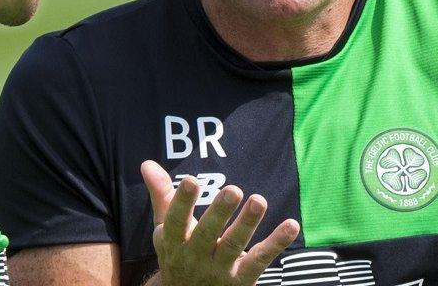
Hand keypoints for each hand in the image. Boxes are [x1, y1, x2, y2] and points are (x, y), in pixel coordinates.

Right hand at [140, 161, 299, 285]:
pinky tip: (291, 225)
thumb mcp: (166, 227)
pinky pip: (260, 260)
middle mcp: (194, 257)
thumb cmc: (179, 252)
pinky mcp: (241, 280)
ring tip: (258, 200)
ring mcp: (219, 270)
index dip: (181, 201)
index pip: (175, 221)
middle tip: (233, 189)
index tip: (191, 180)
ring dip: (247, 224)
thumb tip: (147, 163)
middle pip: (206, 234)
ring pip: (234, 246)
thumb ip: (162, 195)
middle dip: (219, 212)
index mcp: (173, 241)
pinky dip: (276, 243)